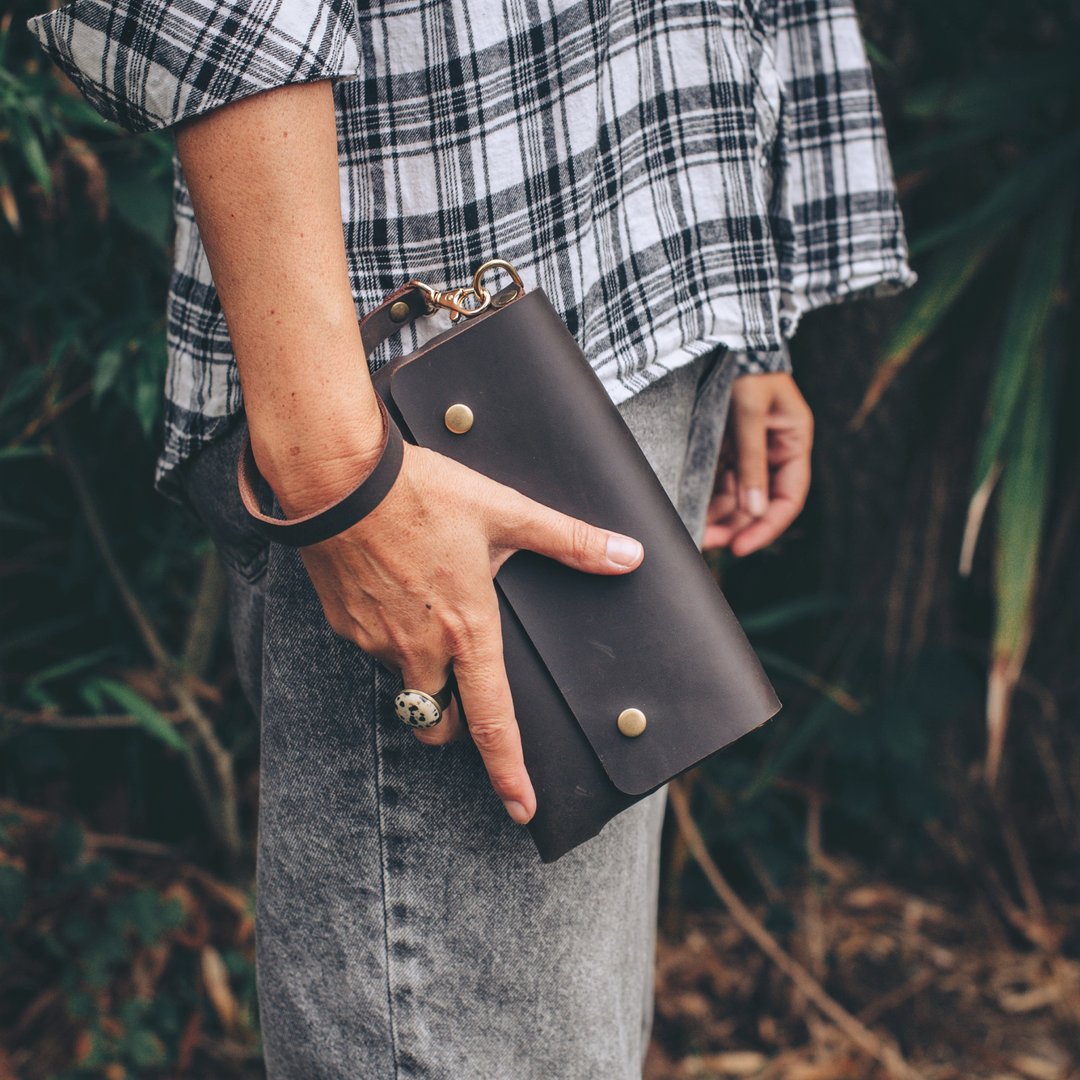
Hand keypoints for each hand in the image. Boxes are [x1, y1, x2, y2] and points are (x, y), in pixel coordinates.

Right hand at [292, 442, 644, 824]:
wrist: (337, 481)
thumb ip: (568, 541)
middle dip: (459, 729)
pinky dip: (392, 643)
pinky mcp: (344, 627)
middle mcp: (420, 649)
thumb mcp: (504, 511)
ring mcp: (375, 642)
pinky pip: (374, 653)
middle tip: (473, 701)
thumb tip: (628, 555)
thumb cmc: (423, 494)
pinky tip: (399, 597)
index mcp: (467, 631)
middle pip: (440, 725)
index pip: (493, 722)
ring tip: (434, 619)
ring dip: (424, 675)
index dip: (509, 773)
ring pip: (406, 686)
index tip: (522, 810)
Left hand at [703, 372, 812, 555]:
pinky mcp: (726, 446)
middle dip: (737, 525)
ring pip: (738, 495)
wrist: (721, 335)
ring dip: (720, 516)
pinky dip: (709, 497)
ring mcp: (749, 450)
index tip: (742, 547)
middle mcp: (773, 451)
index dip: (767, 526)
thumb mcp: (750, 412)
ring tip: (697, 531)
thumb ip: (752, 461)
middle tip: (709, 542)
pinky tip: (693, 510)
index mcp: (793, 442)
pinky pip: (720, 481)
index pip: (788, 497)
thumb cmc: (745, 367)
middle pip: (760, 502)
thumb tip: (755, 510)